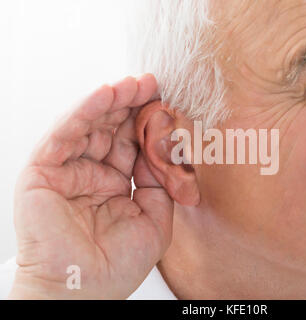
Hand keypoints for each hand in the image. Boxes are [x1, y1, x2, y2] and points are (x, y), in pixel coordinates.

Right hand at [9, 75, 173, 298]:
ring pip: (88, 125)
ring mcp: (67, 170)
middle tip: (152, 83)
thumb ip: (161, 183)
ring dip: (110, 101)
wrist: (84, 292)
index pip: (131, 144)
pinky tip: (104, 95)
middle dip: (132, 104)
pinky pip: (64, 135)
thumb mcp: (155, 220)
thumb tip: (165, 147)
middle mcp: (91, 173)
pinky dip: (83, 112)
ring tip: (133, 84)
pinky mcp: (43, 172)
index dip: (147, 124)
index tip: (166, 104)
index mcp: (114, 184)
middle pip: (111, 129)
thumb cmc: (117, 264)